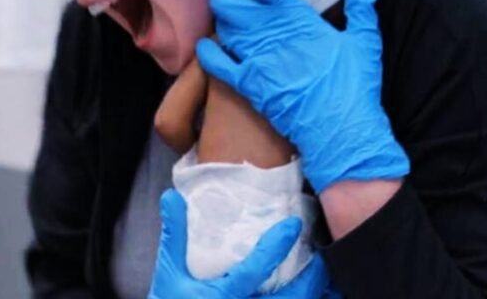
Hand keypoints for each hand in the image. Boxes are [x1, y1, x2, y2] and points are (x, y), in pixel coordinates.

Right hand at [149, 189, 333, 297]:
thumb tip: (172, 197)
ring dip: (308, 293)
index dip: (275, 245)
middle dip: (310, 278)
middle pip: (291, 298)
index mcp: (223, 296)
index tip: (292, 225)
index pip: (255, 269)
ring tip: (315, 275)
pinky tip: (299, 292)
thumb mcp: (169, 271)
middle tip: (318, 257)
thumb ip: (175, 235)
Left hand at [196, 0, 408, 192]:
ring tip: (224, 14)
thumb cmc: (355, 87)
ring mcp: (255, 61)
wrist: (341, 134)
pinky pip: (216, 64)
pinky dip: (207, 53)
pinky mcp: (248, 86)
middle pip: (230, 3)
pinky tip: (207, 46)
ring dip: (220, 19)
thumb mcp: (365, 40)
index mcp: (297, 19)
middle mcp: (270, 35)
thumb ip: (361, 2)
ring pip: (222, 28)